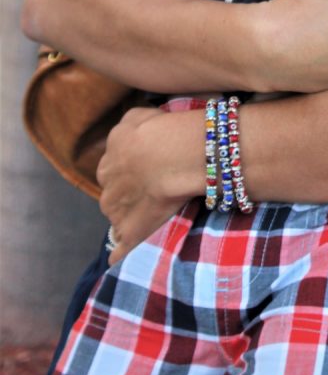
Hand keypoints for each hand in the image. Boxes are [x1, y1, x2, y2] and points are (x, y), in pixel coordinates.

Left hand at [98, 106, 199, 265]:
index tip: (146, 171)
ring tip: (154, 216)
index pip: (112, 171)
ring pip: (118, 220)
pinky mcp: (131, 233)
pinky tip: (124, 258)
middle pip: (114, 196)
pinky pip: (120, 252)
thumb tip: (129, 135)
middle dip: (127, 196)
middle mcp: (107, 189)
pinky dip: (121, 255)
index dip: (129, 171)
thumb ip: (127, 128)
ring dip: (130, 219)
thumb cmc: (160, 130)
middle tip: (151, 192)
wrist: (172, 154)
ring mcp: (117, 214)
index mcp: (107, 162)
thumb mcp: (136, 116)